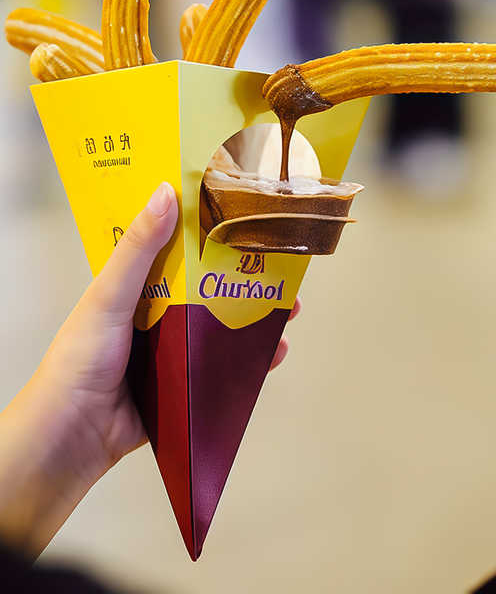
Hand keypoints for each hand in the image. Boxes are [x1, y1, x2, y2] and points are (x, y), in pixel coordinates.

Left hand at [0, 182, 299, 554]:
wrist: (73, 436)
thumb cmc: (81, 360)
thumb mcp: (109, 295)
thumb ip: (139, 248)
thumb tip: (166, 192)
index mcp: (138, 288)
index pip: (179, 251)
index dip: (212, 235)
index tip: (245, 219)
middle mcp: (160, 315)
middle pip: (211, 289)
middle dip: (248, 279)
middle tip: (281, 267)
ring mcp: (176, 351)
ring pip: (224, 328)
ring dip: (257, 319)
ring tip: (289, 309)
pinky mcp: (188, 384)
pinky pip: (225, 367)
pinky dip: (251, 361)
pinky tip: (274, 354)